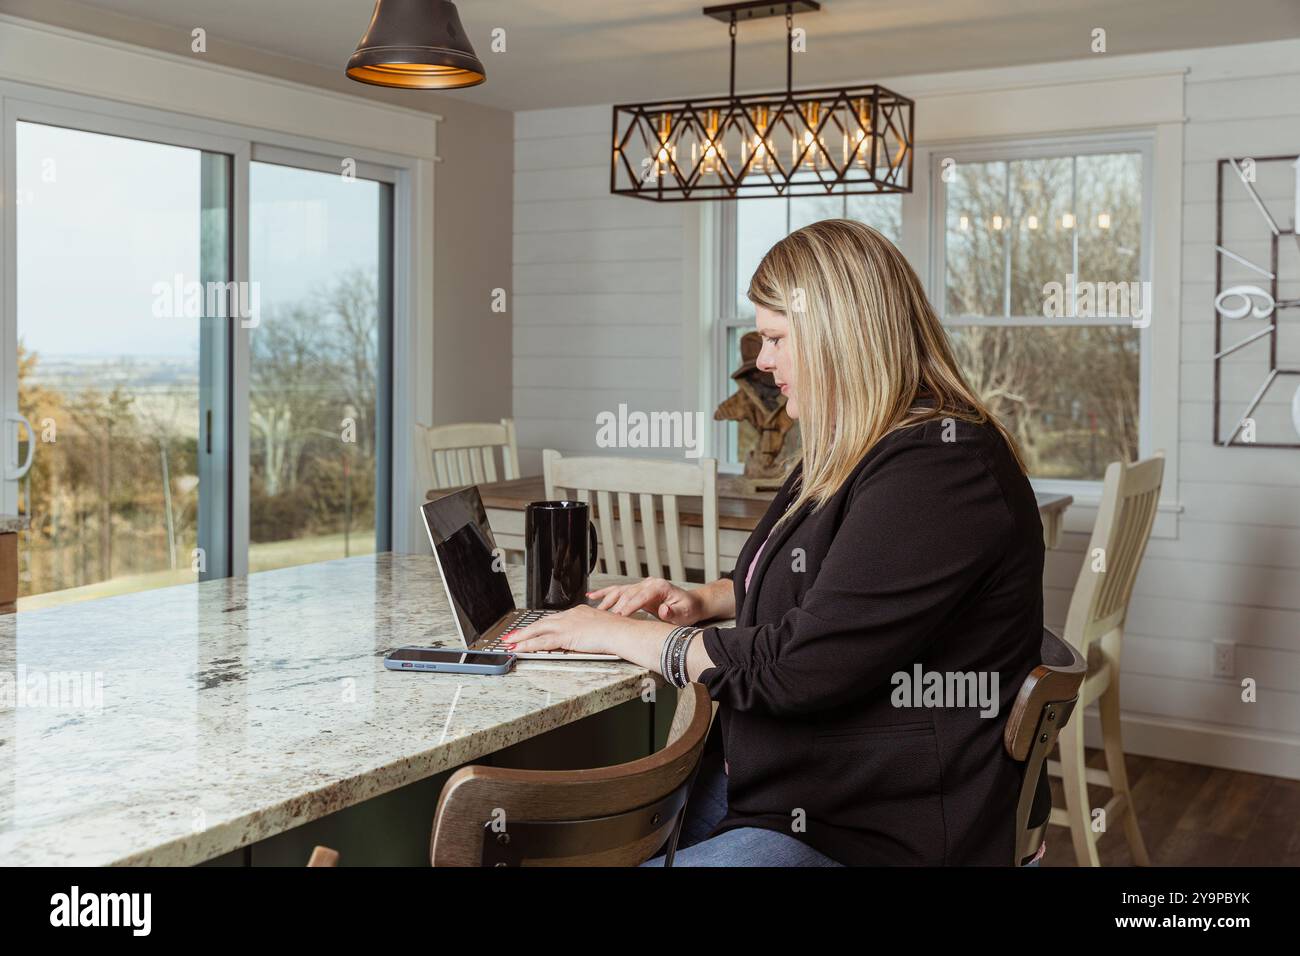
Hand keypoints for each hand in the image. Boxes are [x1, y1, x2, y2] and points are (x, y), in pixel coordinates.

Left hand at [504, 604, 646, 656]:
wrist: (621, 631)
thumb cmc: (618, 632)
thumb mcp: (603, 628)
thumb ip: (593, 632)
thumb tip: (590, 638)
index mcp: (579, 612)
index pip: (555, 619)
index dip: (542, 625)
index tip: (533, 629)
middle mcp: (570, 615)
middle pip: (542, 622)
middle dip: (525, 630)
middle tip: (512, 635)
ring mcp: (566, 624)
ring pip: (537, 630)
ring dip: (521, 637)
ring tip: (509, 642)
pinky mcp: (565, 635)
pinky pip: (541, 641)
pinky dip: (527, 645)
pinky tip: (519, 648)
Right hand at [588, 577, 701, 624]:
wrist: (691, 604)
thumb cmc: (688, 609)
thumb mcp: (684, 613)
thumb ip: (673, 612)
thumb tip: (664, 609)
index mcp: (659, 587)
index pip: (640, 596)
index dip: (629, 606)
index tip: (620, 616)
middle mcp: (648, 584)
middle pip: (627, 593)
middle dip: (615, 606)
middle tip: (604, 619)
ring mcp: (641, 586)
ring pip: (619, 591)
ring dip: (605, 600)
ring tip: (594, 610)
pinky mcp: (637, 591)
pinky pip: (618, 591)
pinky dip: (604, 593)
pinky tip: (592, 596)